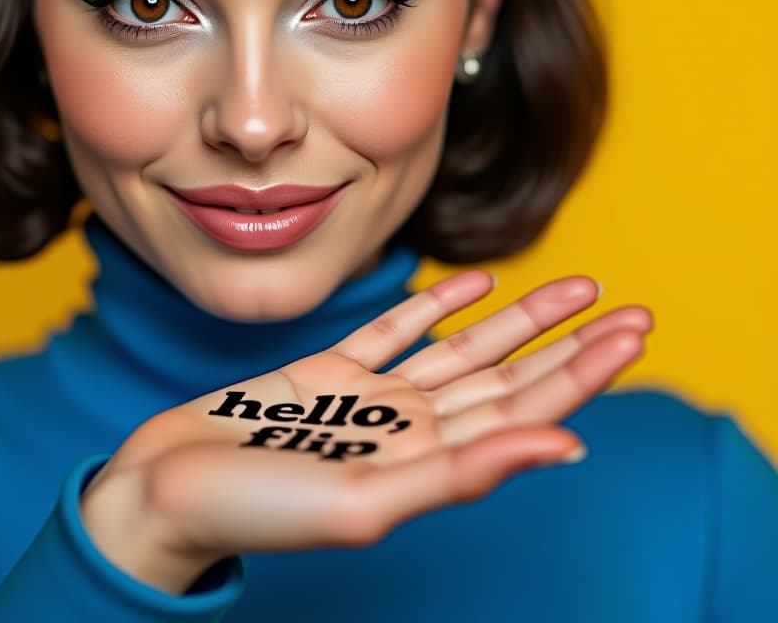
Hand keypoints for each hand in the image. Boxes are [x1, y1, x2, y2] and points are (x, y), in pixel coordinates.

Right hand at [81, 271, 650, 589]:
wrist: (164, 493)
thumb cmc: (253, 511)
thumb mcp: (364, 500)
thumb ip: (461, 472)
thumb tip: (564, 448)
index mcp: (422, 465)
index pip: (524, 411)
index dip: (582, 372)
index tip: (632, 333)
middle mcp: (404, 430)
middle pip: (506, 378)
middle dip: (567, 342)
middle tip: (627, 306)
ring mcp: (366, 400)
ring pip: (459, 350)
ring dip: (516, 318)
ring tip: (570, 285)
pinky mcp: (324, 373)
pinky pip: (393, 334)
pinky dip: (434, 307)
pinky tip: (469, 283)